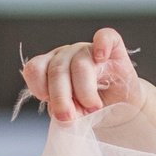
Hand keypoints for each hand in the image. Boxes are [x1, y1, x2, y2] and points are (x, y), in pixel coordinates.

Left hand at [23, 27, 139, 121]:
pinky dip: (102, 45)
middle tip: (69, 118)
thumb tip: (64, 116)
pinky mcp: (114, 48)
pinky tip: (101, 59)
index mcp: (50, 68)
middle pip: (57, 70)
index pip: (34, 69)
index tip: (54, 107)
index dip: (40, 89)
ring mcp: (89, 49)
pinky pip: (105, 37)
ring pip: (80, 63)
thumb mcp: (73, 114)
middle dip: (61, 97)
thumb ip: (64, 112)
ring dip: (84, 90)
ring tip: (93, 108)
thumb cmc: (91, 108)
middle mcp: (67, 55)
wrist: (121, 108)